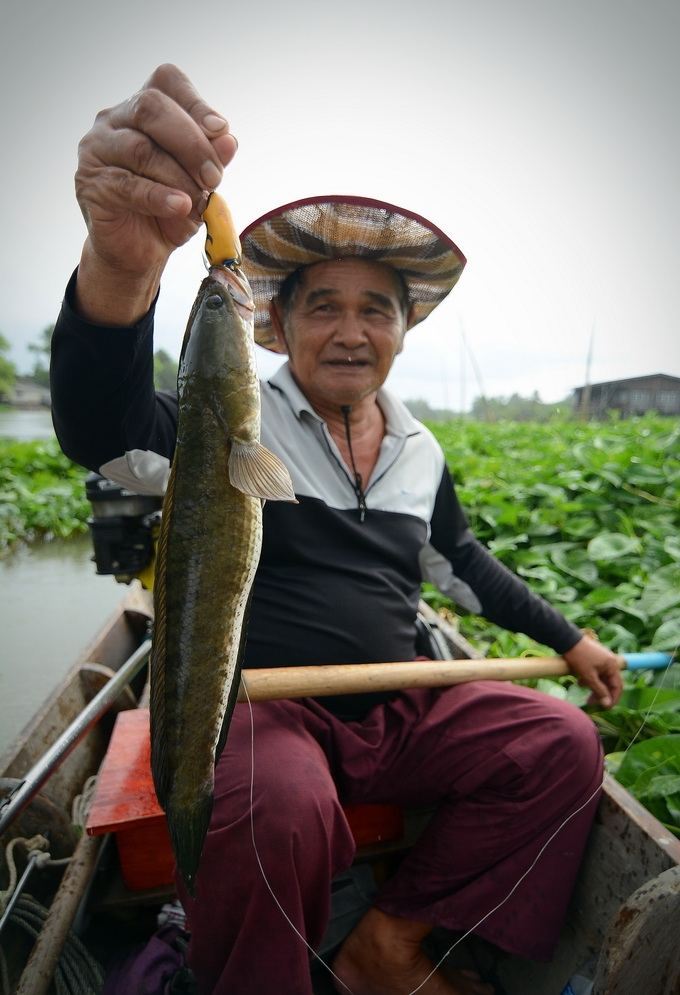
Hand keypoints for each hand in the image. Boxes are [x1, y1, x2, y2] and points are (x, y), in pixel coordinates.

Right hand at [74, 64, 236, 321]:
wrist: (140, 253)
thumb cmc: (169, 210)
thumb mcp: (199, 183)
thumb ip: (212, 160)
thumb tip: (227, 139)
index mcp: (142, 110)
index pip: (165, 81)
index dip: (195, 102)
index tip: (220, 130)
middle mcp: (114, 120)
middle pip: (151, 107)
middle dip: (191, 142)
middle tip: (214, 177)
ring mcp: (97, 149)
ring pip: (140, 148)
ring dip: (177, 175)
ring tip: (196, 200)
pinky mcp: (90, 183)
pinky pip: (127, 184)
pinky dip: (159, 196)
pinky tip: (180, 206)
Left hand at [563, 634, 622, 708]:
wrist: (567, 639)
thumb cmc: (579, 658)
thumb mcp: (589, 676)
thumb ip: (599, 690)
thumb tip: (607, 704)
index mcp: (612, 666)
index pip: (617, 686)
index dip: (613, 698)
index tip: (605, 708)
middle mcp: (610, 662)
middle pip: (609, 682)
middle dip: (600, 693)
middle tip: (590, 702)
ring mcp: (602, 659)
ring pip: (601, 677)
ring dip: (594, 686)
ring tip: (582, 690)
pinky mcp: (594, 657)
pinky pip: (595, 672)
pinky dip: (590, 678)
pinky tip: (580, 682)